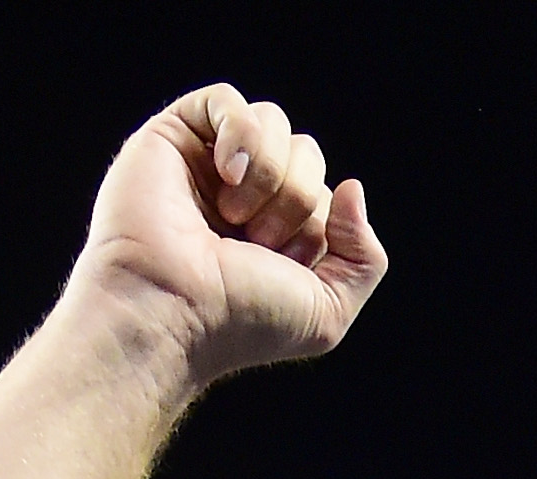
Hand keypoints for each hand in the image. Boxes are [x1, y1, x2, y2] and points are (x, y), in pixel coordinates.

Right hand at [75, 85, 387, 384]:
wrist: (172, 311)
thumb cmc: (240, 321)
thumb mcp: (328, 311)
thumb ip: (365, 257)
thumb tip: (351, 187)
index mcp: (275, 232)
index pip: (325, 192)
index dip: (319, 225)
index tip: (285, 264)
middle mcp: (241, 196)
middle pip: (306, 151)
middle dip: (298, 196)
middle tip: (260, 241)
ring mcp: (206, 165)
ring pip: (273, 121)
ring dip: (269, 172)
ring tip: (234, 217)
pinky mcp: (171, 138)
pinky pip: (226, 99)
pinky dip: (240, 134)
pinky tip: (227, 174)